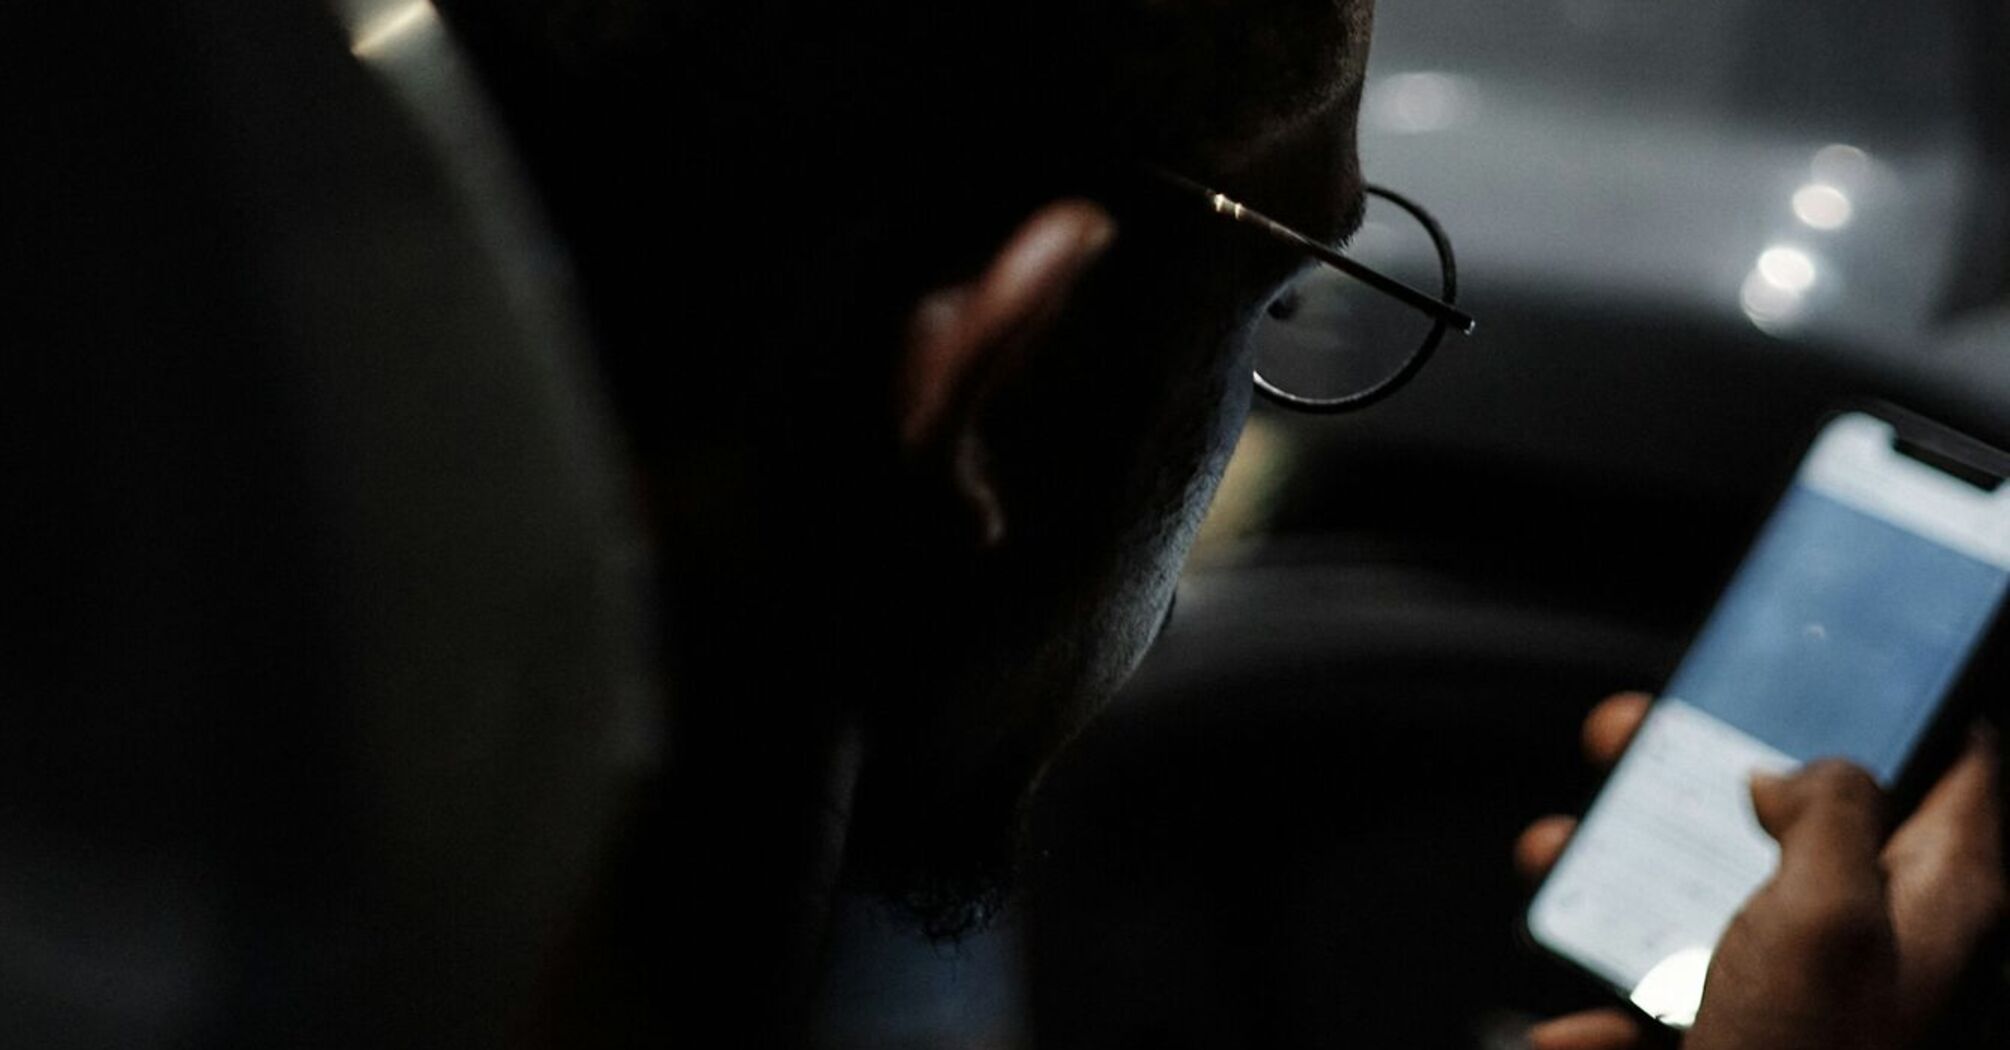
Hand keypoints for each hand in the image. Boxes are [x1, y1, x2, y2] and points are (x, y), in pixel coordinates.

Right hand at [1514, 693, 2006, 1049]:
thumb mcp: (1827, 914)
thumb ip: (1827, 812)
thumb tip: (1795, 769)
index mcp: (1930, 894)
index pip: (1959, 765)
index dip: (1905, 699)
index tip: (1834, 651)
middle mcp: (1870, 934)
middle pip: (1798, 810)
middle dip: (1704, 765)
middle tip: (1638, 732)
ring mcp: (1792, 989)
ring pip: (1705, 887)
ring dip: (1617, 870)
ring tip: (1557, 858)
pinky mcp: (1725, 1036)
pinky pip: (1652, 988)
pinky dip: (1599, 997)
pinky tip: (1578, 1018)